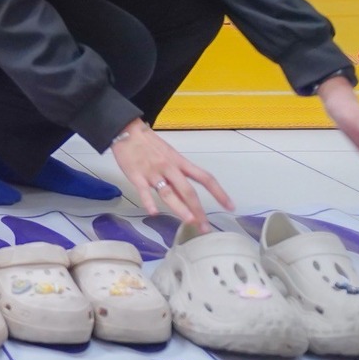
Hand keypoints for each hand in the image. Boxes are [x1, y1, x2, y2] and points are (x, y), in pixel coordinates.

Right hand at [110, 122, 232, 230]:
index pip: (205, 178)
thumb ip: (177, 176)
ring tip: (189, 221)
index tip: (231, 206)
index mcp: (180, 163)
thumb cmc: (150, 145)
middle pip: (187, 190)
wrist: (128, 131)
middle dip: (198, 210)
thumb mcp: (169, 156)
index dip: (219, 192)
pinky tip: (153, 212)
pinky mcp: (136, 176)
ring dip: (179, 207)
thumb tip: (187, 198)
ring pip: (168, 192)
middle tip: (205, 227)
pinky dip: (148, 201)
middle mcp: (170, 168)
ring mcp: (153, 173)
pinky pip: (143, 190)